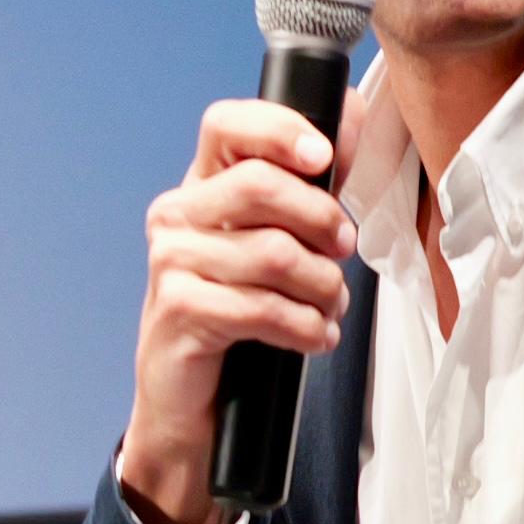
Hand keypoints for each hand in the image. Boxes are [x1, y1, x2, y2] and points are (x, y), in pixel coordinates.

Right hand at [113, 86, 368, 523]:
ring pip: (273, 253)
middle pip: (261, 185)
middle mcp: (176, 216)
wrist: (191, 398)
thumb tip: (352, 126)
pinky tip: (314, 336)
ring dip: (323, 287)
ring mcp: (171, 262)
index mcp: (201, 186)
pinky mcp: (178, 310)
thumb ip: (306, 190)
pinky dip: (304, 326)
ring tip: (330, 308)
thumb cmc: (239, 314)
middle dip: (322, 220)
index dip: (279, 129)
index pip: (226, 125)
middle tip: (342, 250)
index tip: (325, 157)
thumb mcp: (274, 243)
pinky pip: (262, 307)